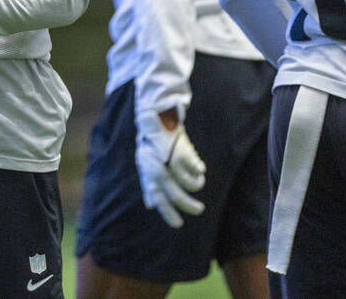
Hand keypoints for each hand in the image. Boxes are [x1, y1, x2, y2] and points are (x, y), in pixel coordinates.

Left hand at [135, 112, 205, 227]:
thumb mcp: (145, 166)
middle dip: (189, 205)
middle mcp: (159, 170)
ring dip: (196, 185)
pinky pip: (196, 169)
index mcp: (149, 176)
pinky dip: (199, 171)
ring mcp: (170, 162)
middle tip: (200, 210)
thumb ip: (149, 186)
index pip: (159, 200)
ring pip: (189, 183)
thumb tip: (150, 205)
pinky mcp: (182, 152)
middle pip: (176, 195)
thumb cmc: (151, 146)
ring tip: (199, 181)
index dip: (168, 214)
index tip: (178, 225)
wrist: (157, 120)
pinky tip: (200, 170)